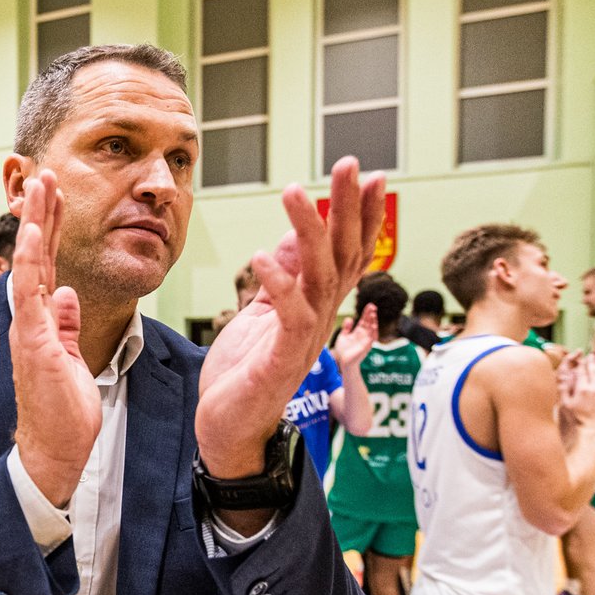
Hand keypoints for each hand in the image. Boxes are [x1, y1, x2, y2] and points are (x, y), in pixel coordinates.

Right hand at [9, 170, 98, 506]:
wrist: (54, 450)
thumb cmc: (63, 412)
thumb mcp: (72, 358)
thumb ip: (67, 325)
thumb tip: (68, 295)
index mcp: (41, 321)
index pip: (47, 265)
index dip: (52, 229)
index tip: (56, 195)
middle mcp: (29, 319)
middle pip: (36, 256)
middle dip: (42, 214)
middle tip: (46, 173)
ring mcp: (27, 329)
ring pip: (29, 266)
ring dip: (35, 225)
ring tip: (40, 187)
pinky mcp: (31, 342)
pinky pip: (28, 296)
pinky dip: (30, 264)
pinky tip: (34, 236)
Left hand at [196, 157, 385, 475]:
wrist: (228, 429)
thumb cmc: (244, 374)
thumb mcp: (262, 314)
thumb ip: (282, 279)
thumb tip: (293, 236)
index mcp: (315, 308)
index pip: (346, 254)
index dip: (360, 216)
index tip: (367, 176)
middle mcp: (319, 320)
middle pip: (342, 256)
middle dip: (348, 209)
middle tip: (350, 165)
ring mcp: (304, 340)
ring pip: (318, 277)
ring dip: (309, 232)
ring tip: (296, 192)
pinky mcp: (282, 360)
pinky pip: (288, 317)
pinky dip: (279, 284)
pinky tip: (264, 254)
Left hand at [332, 303, 378, 369]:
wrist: (344, 362)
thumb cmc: (344, 350)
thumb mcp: (343, 336)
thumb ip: (346, 328)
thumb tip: (349, 318)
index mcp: (359, 332)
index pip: (364, 320)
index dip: (367, 313)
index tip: (370, 305)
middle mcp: (364, 335)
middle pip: (369, 323)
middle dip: (371, 315)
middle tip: (373, 306)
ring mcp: (366, 341)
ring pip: (371, 329)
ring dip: (373, 321)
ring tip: (373, 314)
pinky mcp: (366, 347)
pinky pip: (371, 339)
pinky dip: (373, 332)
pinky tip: (373, 325)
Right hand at [559, 350, 594, 434]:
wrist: (593, 436)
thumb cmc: (574, 422)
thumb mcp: (564, 405)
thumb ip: (564, 388)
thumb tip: (564, 374)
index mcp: (583, 389)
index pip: (583, 370)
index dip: (582, 362)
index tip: (581, 357)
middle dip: (594, 360)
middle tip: (592, 355)